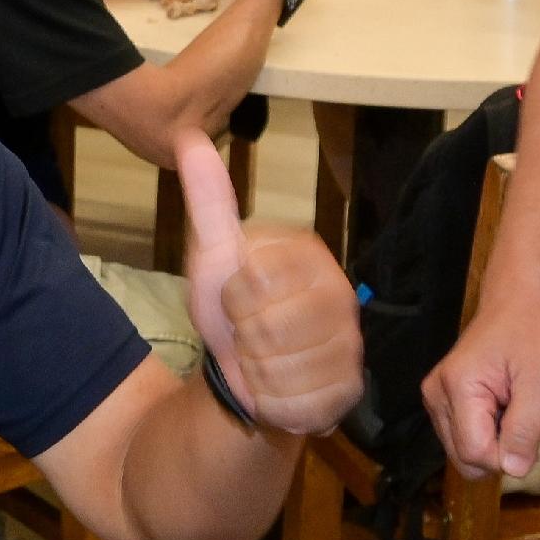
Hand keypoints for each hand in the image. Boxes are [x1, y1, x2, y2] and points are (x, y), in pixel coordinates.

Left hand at [171, 135, 359, 433]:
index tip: (238, 296)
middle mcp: (340, 296)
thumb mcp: (212, 254)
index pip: (255, 279)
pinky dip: (273, 402)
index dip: (232, 297)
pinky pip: (296, 403)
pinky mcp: (349, 390)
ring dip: (256, 372)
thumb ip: (209, 201)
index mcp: (309, 256)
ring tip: (262, 360)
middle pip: (269, 328)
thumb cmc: (232, 307)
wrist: (242, 371)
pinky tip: (277, 388)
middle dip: (243, 338)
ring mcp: (349, 346)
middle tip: (249, 333)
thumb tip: (189, 136)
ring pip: (282, 368)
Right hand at [424, 298, 539, 478]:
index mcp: (457, 388)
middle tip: (523, 420)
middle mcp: (436, 396)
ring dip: (493, 443)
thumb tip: (514, 470)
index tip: (531, 435)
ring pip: (462, 453)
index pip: (475, 453)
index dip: (508, 457)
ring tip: (512, 410)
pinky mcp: (440, 402)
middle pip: (464, 459)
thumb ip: (525, 429)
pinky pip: (462, 439)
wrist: (517, 305)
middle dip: (499, 452)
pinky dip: (486, 434)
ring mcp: (434, 399)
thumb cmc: (532, 335)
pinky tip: (501, 409)